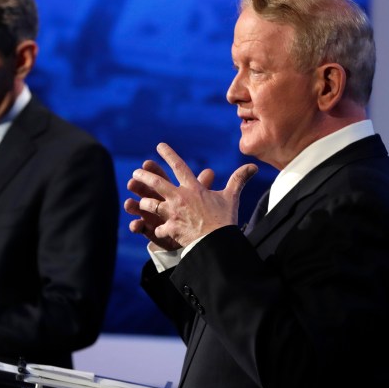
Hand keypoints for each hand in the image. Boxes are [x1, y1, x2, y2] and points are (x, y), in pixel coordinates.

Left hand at [129, 143, 257, 246]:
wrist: (217, 242)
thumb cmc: (225, 219)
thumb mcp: (231, 197)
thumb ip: (239, 180)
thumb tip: (253, 167)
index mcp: (193, 188)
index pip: (178, 166)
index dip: (168, 155)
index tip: (159, 146)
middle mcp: (179, 198)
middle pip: (156, 183)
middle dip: (144, 176)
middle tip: (135, 172)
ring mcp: (173, 214)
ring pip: (150, 205)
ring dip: (144, 203)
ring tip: (137, 202)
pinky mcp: (170, 229)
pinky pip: (158, 229)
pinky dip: (156, 230)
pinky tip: (155, 231)